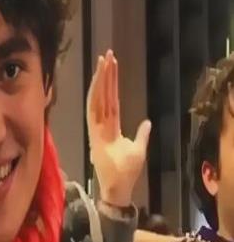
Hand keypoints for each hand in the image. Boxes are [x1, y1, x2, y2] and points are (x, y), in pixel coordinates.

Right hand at [87, 50, 150, 206]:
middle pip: (103, 95)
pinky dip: (95, 95)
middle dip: (105, 75)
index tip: (112, 66)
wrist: (118, 186)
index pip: (111, 100)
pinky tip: (97, 81)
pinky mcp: (95, 133)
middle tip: (107, 55)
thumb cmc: (127, 171)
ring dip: (101, 80)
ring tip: (104, 61)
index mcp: (111, 127)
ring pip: (98, 99)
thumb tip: (147, 122)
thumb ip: (141, 134)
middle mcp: (102, 124)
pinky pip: (94, 110)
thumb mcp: (139, 149)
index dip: (111, 83)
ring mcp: (97, 128)